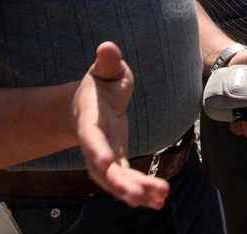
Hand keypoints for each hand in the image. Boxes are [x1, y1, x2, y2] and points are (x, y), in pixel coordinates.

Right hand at [73, 42, 168, 208]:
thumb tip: (107, 46)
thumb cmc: (99, 85)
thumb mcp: (104, 71)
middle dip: (120, 183)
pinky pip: (127, 181)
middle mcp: (95, 144)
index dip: (97, 149)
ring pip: (116, 180)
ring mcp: (105, 156)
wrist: (88, 106)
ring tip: (158, 199)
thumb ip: (106, 62)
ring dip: (135, 192)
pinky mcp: (117, 163)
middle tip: (136, 197)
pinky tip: (159, 200)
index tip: (106, 162)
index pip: (92, 137)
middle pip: (103, 169)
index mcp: (91, 119)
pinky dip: (141, 191)